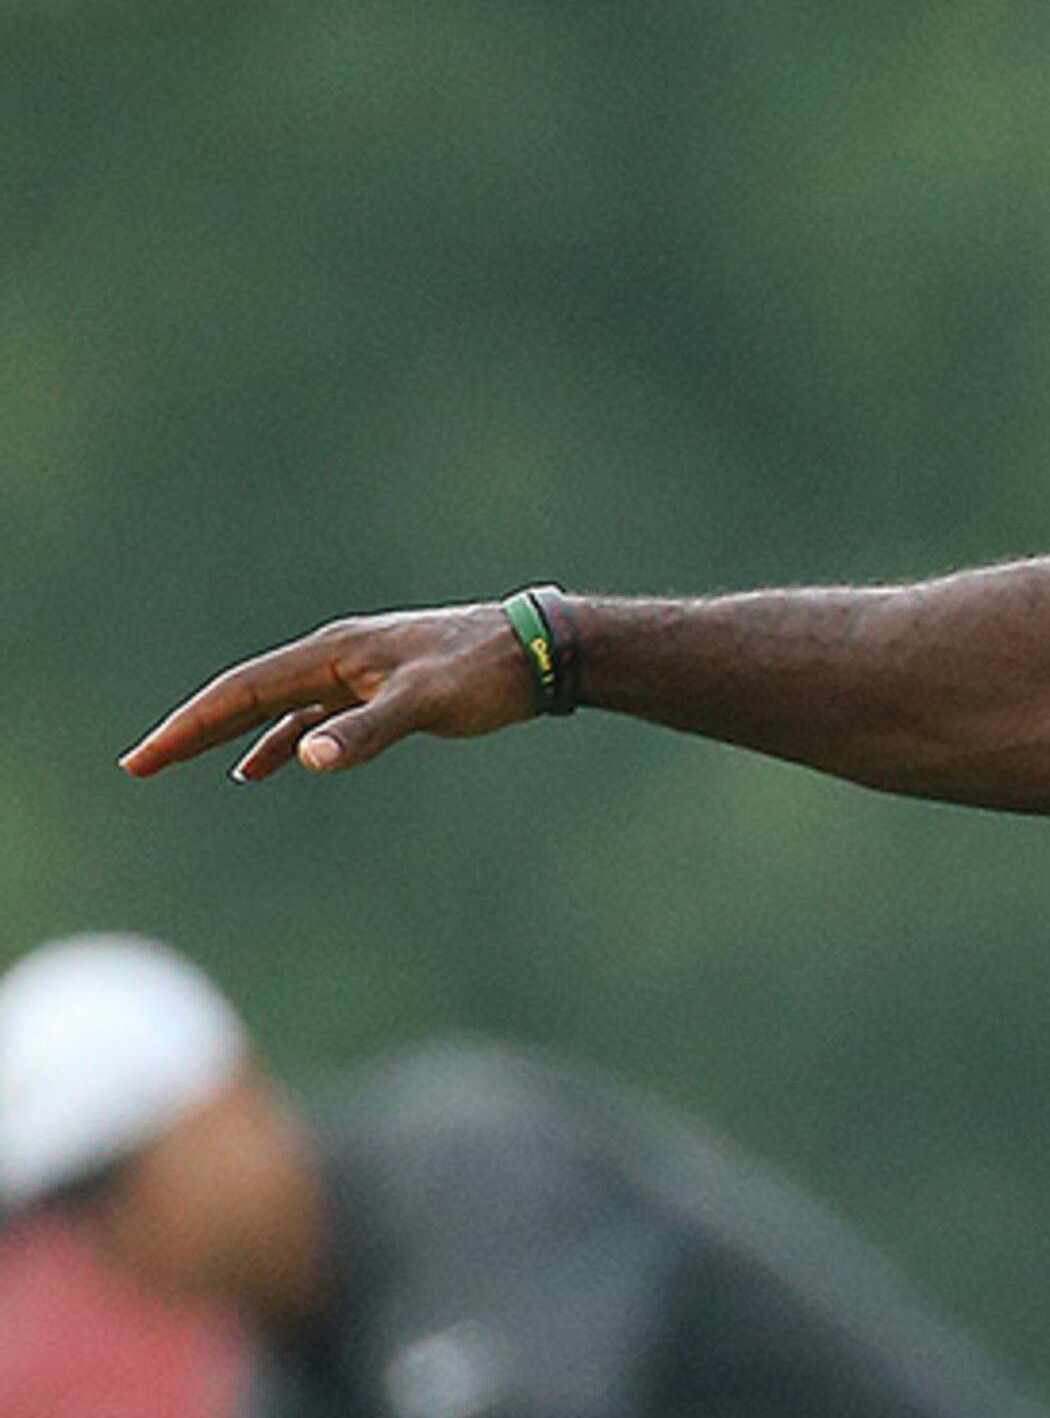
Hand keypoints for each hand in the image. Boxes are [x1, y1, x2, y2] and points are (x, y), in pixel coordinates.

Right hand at [122, 603, 542, 781]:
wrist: (541, 650)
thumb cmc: (486, 672)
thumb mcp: (427, 703)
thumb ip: (369, 731)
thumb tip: (310, 758)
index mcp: (333, 654)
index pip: (241, 691)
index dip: (190, 727)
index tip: (144, 759)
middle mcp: (335, 657)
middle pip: (246, 696)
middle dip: (192, 731)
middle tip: (139, 765)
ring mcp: (356, 673)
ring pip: (276, 708)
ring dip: (231, 735)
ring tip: (183, 764)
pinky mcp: (380, 690)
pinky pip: (313, 717)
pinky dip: (283, 740)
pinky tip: (265, 766)